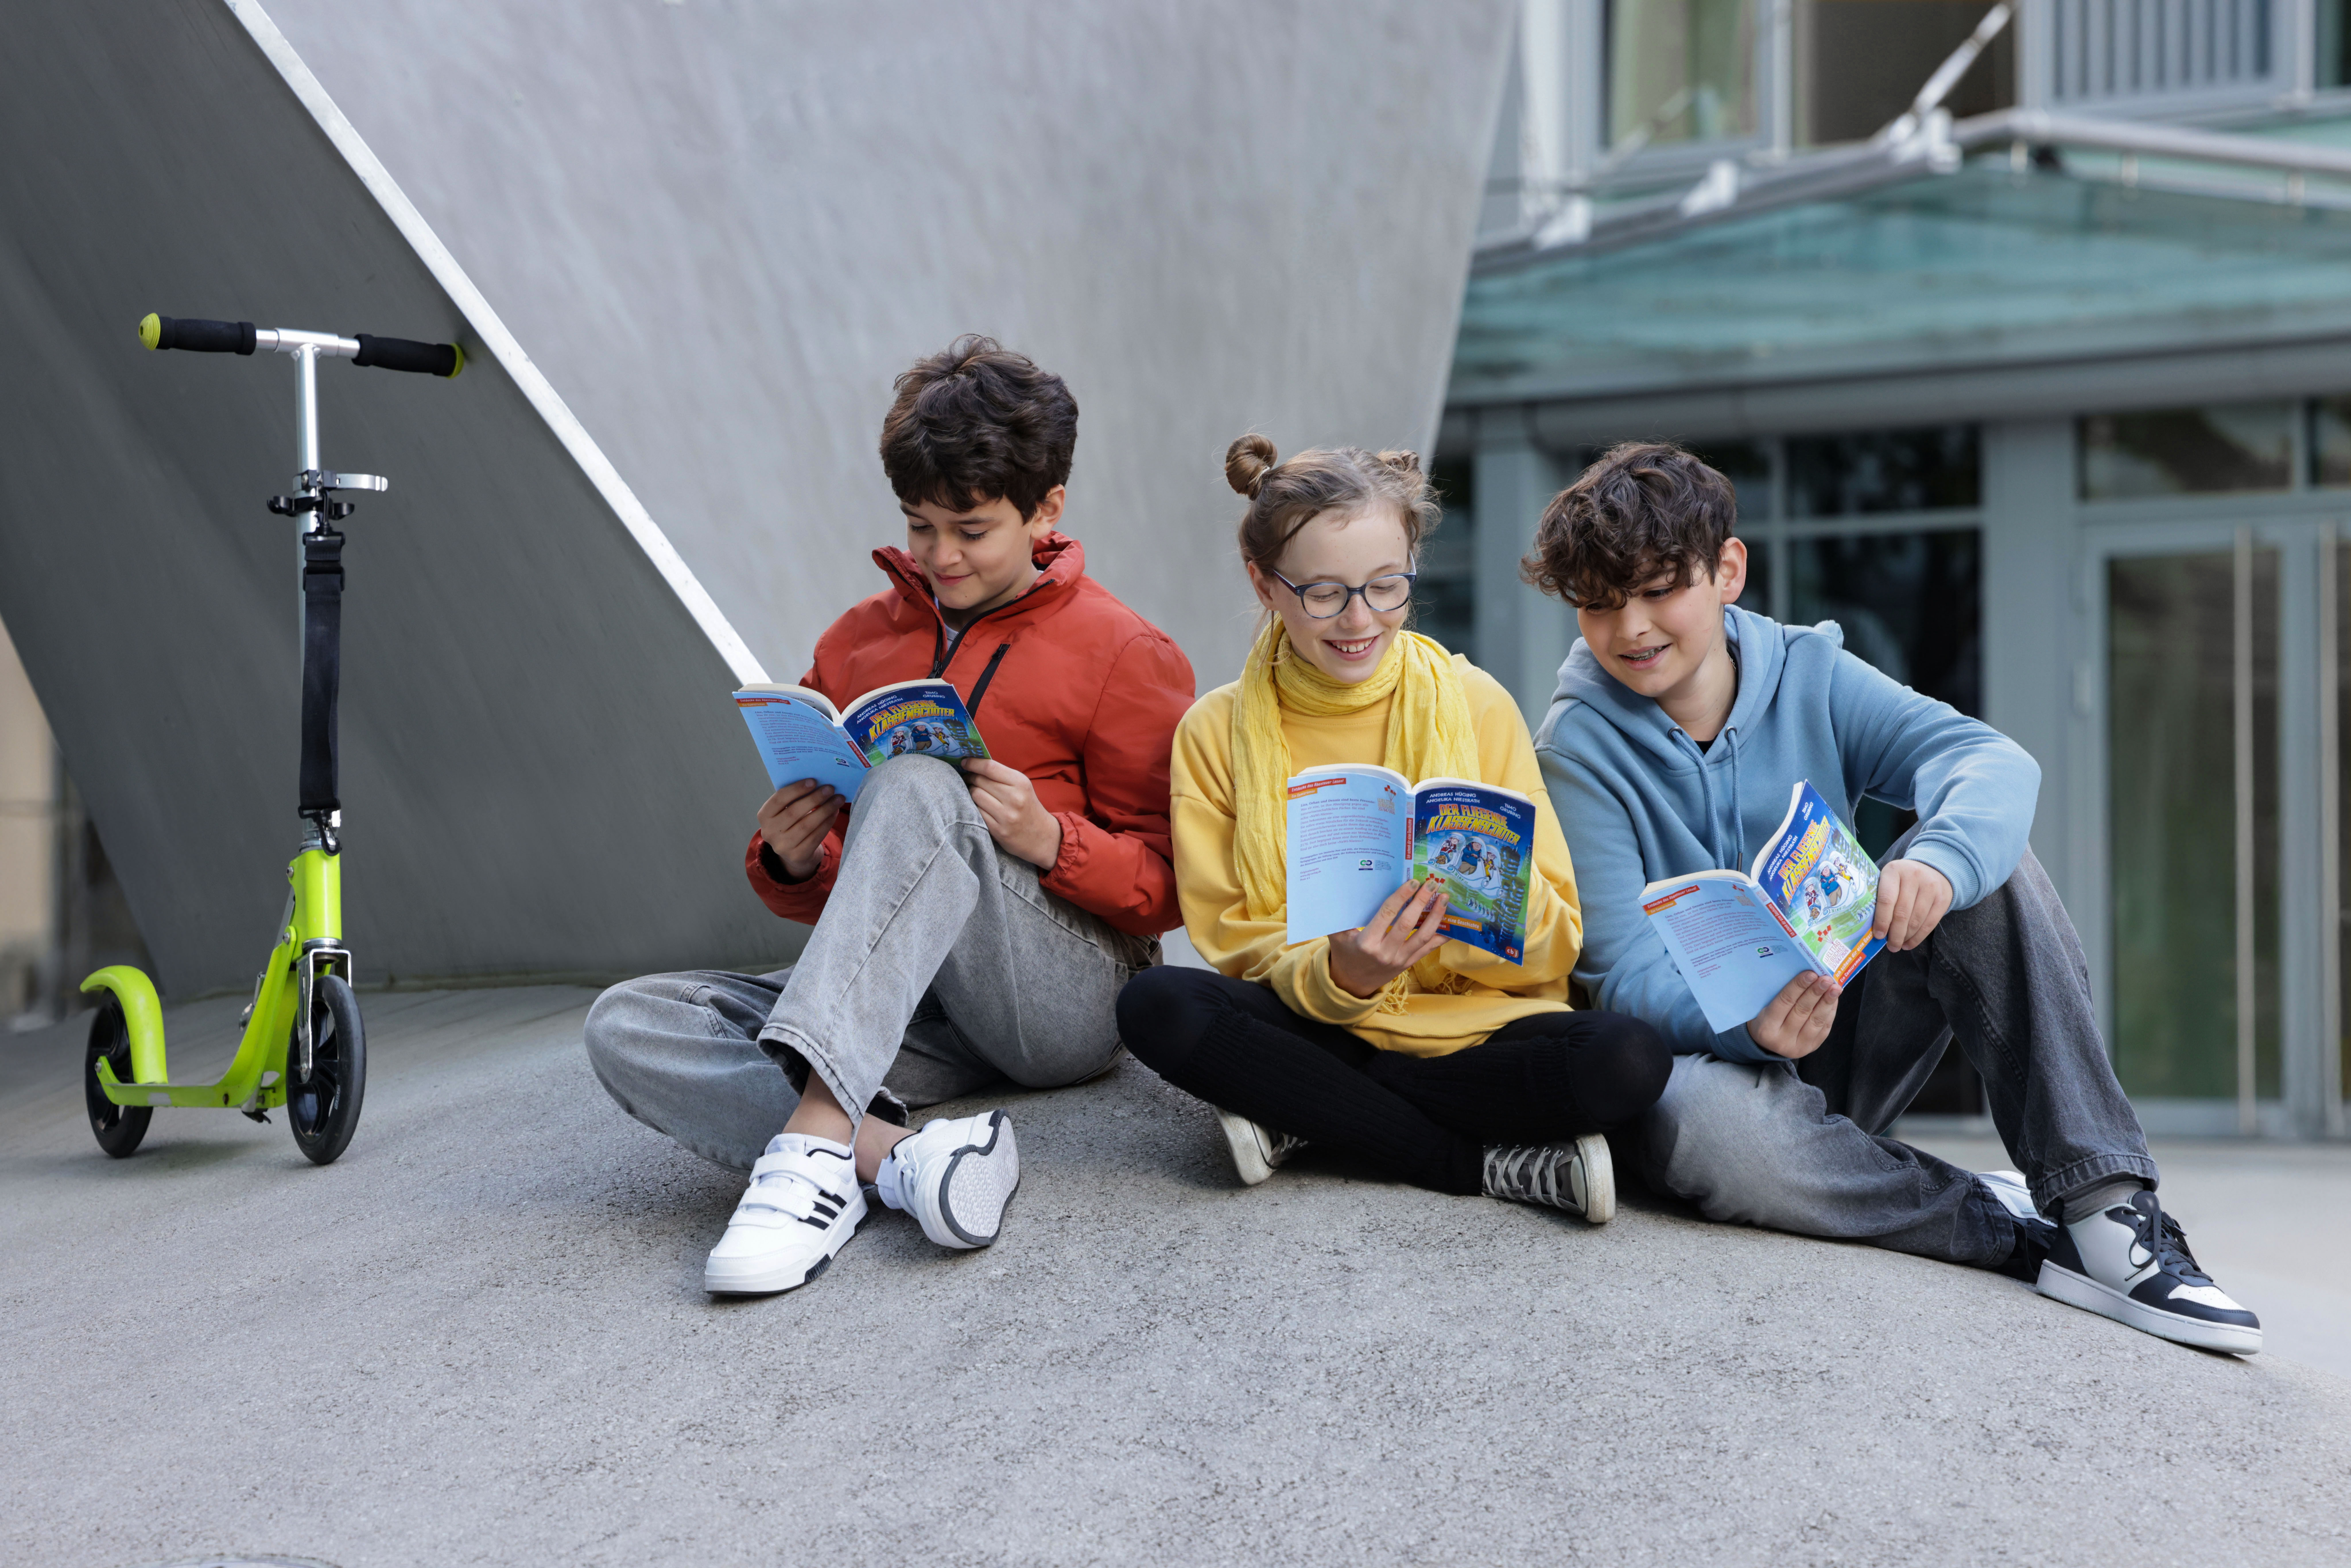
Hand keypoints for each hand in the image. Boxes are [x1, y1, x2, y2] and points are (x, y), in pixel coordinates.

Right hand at [757, 779, 840, 881]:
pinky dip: (827, 823)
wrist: (793, 853)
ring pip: (807, 825)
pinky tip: (834, 813)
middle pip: (794, 812)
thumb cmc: (791, 824)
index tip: (814, 781)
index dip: (796, 789)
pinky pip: (816, 836)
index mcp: (764, 816)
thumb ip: (794, 799)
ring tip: (837, 799)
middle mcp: (769, 832)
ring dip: (825, 810)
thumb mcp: (785, 811)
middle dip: (815, 798)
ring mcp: (783, 846)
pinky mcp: (797, 855)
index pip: (779, 799)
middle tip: (830, 788)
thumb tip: (817, 783)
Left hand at [962, 758, 1062, 869]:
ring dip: (971, 793)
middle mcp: (1014, 798)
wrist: (1042, 837)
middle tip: (969, 779)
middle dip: (971, 778)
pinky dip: (974, 808)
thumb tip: (974, 765)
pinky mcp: (999, 830)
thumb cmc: (1028, 807)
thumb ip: (1001, 776)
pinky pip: (977, 813)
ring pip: (975, 796)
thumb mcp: (1022, 787)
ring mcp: (1006, 816)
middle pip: (979, 781)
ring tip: (975, 793)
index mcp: (1020, 782)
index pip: (989, 767)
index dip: (973, 763)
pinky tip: (978, 807)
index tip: (964, 762)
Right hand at [1327, 879, 1450, 998]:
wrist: (1352, 984)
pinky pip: (1428, 948)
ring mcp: (1400, 959)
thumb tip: (1346, 889)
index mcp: (1367, 942)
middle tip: (1432, 884)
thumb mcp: (1337, 936)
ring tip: (1444, 898)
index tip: (1412, 882)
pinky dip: (1442, 936)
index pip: (1387, 914)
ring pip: (1422, 936)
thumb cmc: (1345, 954)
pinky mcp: (1409, 963)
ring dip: (1436, 916)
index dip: (1401, 896)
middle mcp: (1386, 951)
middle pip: (1407, 923)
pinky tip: (1452, 923)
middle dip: (1421, 901)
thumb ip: (1341, 916)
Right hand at [1749, 971, 1839, 1058]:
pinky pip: (1824, 1028)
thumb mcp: (1764, 1007)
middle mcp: (1782, 1039)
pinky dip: (1830, 1011)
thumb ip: (1780, 994)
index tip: (1810, 973)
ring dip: (1827, 1002)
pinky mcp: (1811, 1048)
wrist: (1767, 1044)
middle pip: (1802, 1011)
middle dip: (1816, 993)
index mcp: (1766, 1027)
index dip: (1798, 987)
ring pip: (1816, 1021)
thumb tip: (1805, 976)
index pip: (1784, 1002)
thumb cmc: (1766, 1018)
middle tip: (1826, 978)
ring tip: (1835, 988)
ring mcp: (1798, 1046)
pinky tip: (1833, 1000)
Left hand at [1871, 860, 1952, 952]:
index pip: (1886, 900)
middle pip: (1902, 913)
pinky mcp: (1943, 898)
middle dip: (1895, 934)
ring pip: (1916, 920)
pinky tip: (1910, 943)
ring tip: (1898, 945)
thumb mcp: (1889, 879)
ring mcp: (1930, 887)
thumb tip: (1873, 927)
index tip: (1878, 935)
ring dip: (1906, 937)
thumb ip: (1881, 897)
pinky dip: (1919, 937)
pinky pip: (1930, 923)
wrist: (1933, 868)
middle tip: (1890, 946)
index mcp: (1893, 871)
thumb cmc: (1902, 878)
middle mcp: (1913, 876)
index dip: (1882, 920)